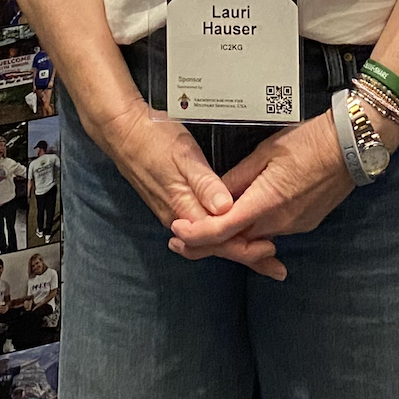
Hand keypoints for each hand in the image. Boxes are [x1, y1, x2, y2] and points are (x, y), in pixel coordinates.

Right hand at [88, 100, 255, 260]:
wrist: (122, 131)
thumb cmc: (153, 139)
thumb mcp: (184, 155)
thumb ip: (205, 183)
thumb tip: (226, 209)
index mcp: (184, 209)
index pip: (220, 240)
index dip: (247, 249)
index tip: (271, 252)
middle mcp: (178, 218)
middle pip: (217, 246)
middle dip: (247, 256)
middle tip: (275, 267)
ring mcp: (174, 213)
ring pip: (209, 240)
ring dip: (235, 247)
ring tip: (261, 254)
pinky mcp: (173, 204)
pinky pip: (202, 228)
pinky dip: (221, 235)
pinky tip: (232, 231)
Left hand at [166, 113, 356, 278]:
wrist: (350, 146)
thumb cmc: (308, 142)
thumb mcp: (265, 153)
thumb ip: (237, 178)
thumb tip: (213, 195)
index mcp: (265, 202)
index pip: (221, 230)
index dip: (195, 235)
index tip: (176, 231)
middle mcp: (279, 222)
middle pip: (235, 242)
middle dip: (207, 241)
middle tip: (181, 238)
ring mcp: (294, 226)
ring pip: (253, 239)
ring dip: (230, 235)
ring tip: (206, 223)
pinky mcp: (304, 225)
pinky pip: (271, 232)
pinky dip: (252, 229)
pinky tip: (242, 217)